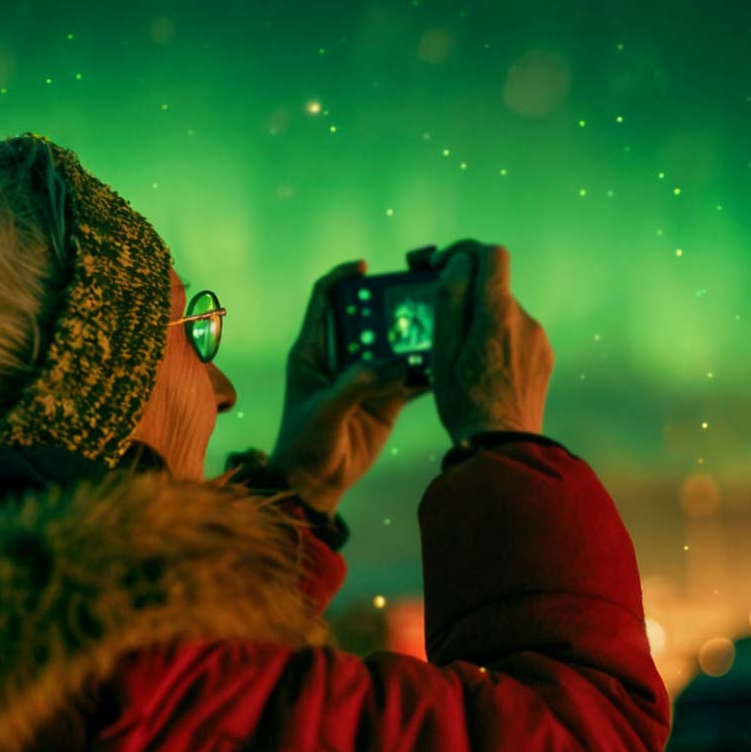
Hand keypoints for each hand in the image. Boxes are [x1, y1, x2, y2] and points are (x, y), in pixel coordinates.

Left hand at [269, 259, 430, 513]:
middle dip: (390, 306)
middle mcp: (340, 358)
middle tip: (417, 297)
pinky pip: (409, 377)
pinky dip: (426, 371)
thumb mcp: (324, 413)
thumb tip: (392, 364)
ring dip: (413, 338)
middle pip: (368, 318)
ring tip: (438, 326)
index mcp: (313, 351)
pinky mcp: (385, 399)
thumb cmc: (305, 446)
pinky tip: (446, 364)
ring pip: (393, 346)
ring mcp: (365, 378)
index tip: (365, 266)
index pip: (325, 300)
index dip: (343, 278)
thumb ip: (354, 386)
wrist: (315, 485)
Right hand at [430, 241, 553, 440]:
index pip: (491, 254)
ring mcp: (539, 339)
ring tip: (465, 362)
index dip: (465, 252)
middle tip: (445, 327)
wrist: (503, 446)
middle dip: (468, 298)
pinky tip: (486, 374)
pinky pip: (518, 336)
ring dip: (483, 324)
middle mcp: (525, 320)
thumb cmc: (464, 402)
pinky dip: (499, 343)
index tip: (445, 267)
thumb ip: (450, 299)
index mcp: (497, 314)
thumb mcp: (441, 351)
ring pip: (504, 314)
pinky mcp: (545, 357)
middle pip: (494, 287)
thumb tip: (458, 262)